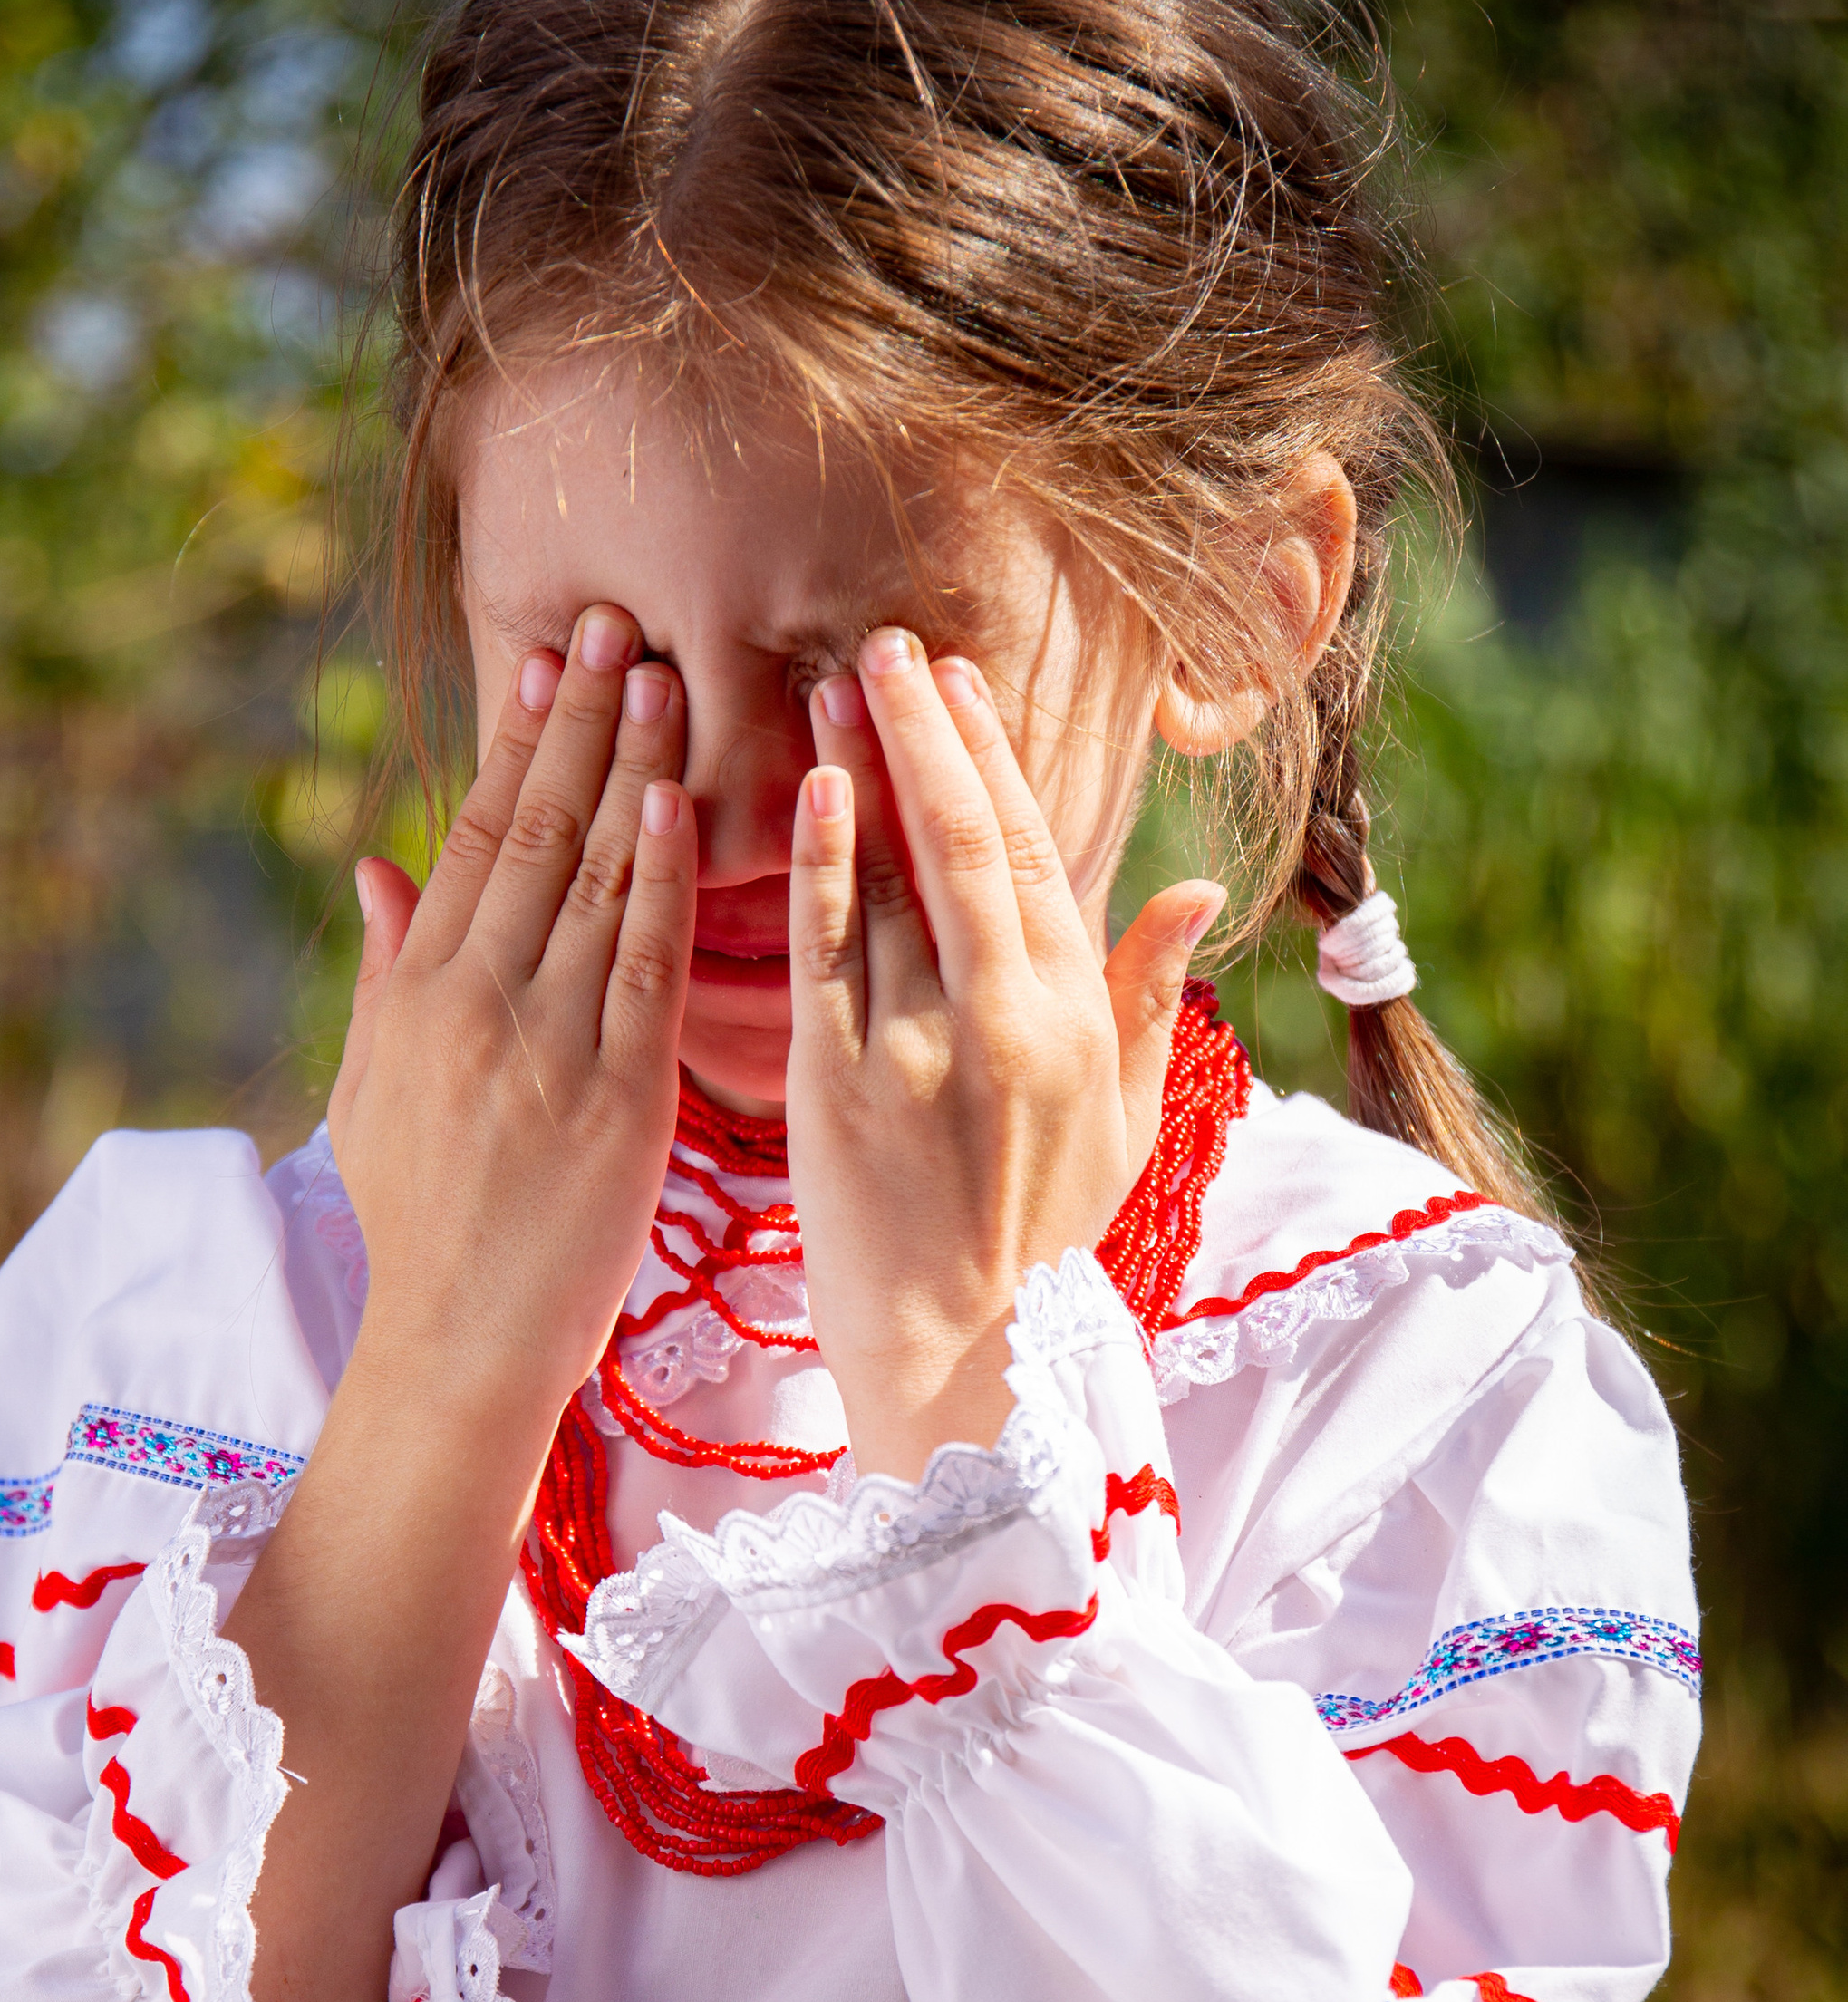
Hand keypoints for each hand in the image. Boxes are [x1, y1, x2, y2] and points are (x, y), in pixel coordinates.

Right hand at [327, 603, 699, 1435]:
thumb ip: (386, 971)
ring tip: (667, 676)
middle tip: (618, 623)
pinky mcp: (619, 1095)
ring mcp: (549, 1043)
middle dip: (581, 721)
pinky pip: (646, 965)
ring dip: (634, 769)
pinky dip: (662, 880)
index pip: (478, 836)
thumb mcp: (373, 1090)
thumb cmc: (423, 1223)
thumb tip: (381, 863)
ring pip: (594, 879)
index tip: (550, 658)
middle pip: (538, 832)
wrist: (462, 1340)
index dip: (519, 740)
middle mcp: (478, 1000)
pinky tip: (682, 803)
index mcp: (421, 992)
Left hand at [786, 629, 1220, 1481]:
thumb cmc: (1038, 1239)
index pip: (1038, 858)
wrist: (964, 1358)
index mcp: (1077, 1022)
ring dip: (862, 770)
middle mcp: (1008, 1023)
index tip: (961, 681)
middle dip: (930, 734)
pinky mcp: (839, 1088)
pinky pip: (826, 954)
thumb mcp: (1124, 1124)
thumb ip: (1150, 1001)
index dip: (997, 761)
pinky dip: (820, 865)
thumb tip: (1194, 895)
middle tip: (890, 643)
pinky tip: (807, 788)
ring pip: (895, 882)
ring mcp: (921, 1052)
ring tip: (829, 683)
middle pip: (970, 844)